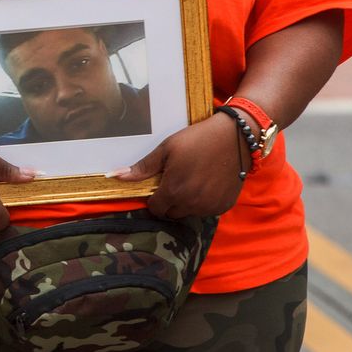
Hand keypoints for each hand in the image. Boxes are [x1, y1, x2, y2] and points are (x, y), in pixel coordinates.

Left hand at [113, 113, 244, 219]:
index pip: (156, 209)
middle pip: (172, 213)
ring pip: (190, 213)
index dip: (154, 199)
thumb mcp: (166, 149)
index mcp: (173, 191)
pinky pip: (207, 211)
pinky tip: (207, 184)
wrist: (236, 138)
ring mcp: (210, 207)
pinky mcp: (224, 206)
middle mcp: (191, 204)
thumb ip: (143, 168)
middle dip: (169, 202)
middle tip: (176, 181)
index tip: (160, 186)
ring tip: (192, 181)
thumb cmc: (197, 140)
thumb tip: (115, 176)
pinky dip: (204, 202)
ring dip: (187, 203)